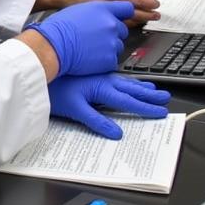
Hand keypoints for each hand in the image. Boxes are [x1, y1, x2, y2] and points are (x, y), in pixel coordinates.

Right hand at [25, 0, 133, 76]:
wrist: (53, 45)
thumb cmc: (59, 28)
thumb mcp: (78, 9)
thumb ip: (97, 11)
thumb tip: (104, 14)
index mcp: (103, 9)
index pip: (127, 8)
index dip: (124, 14)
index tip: (123, 17)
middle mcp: (111, 24)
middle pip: (123, 29)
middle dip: (113, 33)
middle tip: (96, 36)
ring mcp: (113, 42)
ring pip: (118, 45)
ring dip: (108, 47)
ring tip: (90, 47)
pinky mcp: (110, 59)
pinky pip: (112, 59)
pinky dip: (103, 59)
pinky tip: (90, 56)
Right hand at [36, 0, 159, 25]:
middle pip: (143, 1)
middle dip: (153, 6)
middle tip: (156, 9)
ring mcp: (107, 5)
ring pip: (135, 14)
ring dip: (146, 17)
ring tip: (150, 17)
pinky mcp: (101, 16)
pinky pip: (122, 23)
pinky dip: (130, 24)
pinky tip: (132, 23)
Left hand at [48, 74, 170, 138]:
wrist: (39, 71)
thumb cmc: (54, 90)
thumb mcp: (74, 109)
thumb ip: (96, 121)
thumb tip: (117, 134)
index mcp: (101, 88)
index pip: (128, 101)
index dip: (145, 108)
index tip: (161, 112)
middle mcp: (103, 80)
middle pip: (131, 89)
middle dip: (149, 95)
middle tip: (165, 98)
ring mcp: (97, 76)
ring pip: (124, 82)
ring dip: (140, 86)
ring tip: (154, 89)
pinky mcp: (91, 74)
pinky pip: (115, 78)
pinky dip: (127, 82)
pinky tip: (128, 82)